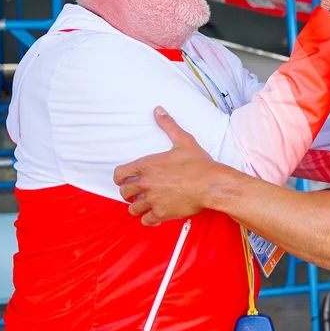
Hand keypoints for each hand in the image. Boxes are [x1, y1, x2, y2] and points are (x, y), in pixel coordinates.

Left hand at [113, 107, 223, 225]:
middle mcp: (145, 184)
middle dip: (128, 193)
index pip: (120, 174)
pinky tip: (153, 216)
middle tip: (135, 194)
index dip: (119, 178)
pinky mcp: (161, 213)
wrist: (211, 184)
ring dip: (137, 207)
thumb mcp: (183, 141)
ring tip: (143, 205)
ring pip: (133, 209)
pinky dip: (148, 219)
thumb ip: (168, 125)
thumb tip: (158, 110)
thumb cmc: (198, 164)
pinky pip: (146, 220)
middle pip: (124, 193)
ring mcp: (152, 200)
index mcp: (147, 165)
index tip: (122, 181)